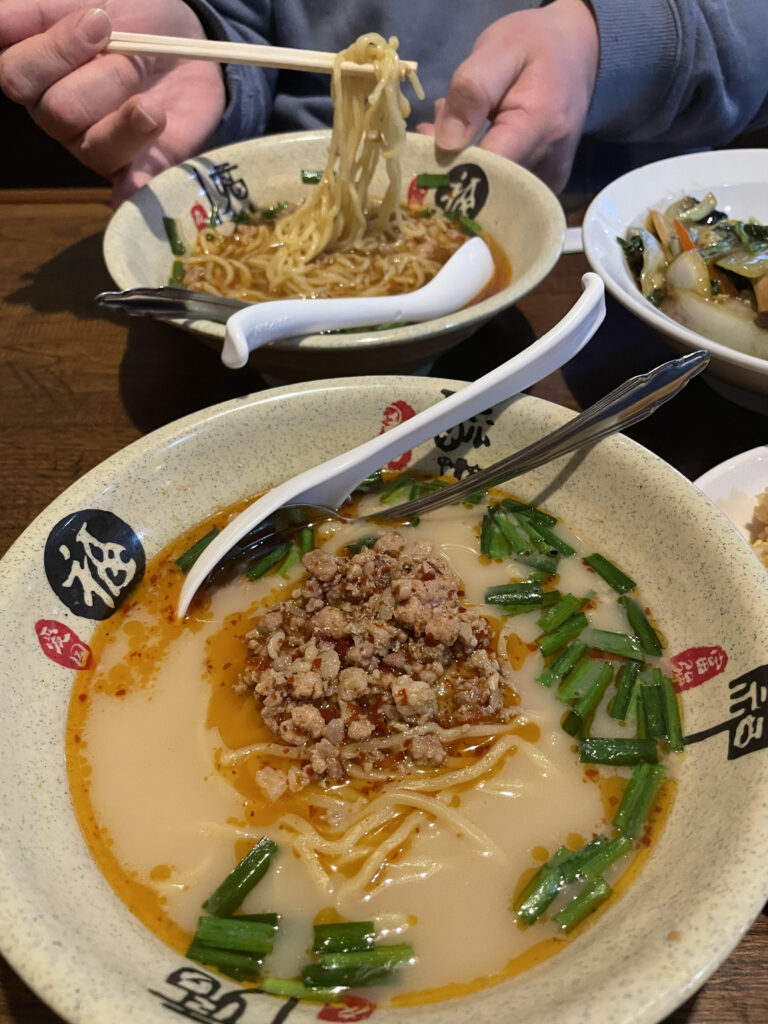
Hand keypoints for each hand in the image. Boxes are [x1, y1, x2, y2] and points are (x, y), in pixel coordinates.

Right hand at [0, 0, 225, 202]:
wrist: (190, 41)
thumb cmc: (131, 15)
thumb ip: (38, 10)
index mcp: (36, 73)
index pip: (16, 75)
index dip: (56, 49)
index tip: (99, 19)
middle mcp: (58, 115)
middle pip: (58, 111)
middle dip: (104, 77)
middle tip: (132, 55)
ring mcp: (96, 147)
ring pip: (94, 146)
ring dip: (130, 117)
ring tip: (153, 98)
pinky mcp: (138, 170)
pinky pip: (129, 187)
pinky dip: (133, 185)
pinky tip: (138, 182)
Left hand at [417, 0, 598, 192]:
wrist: (578, 50)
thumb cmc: (537, 45)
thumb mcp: (499, 50)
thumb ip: (472, 90)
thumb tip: (446, 143)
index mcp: (539, 127)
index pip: (485, 171)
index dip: (449, 167)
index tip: (426, 142)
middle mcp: (549, 165)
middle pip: (486, 187)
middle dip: (451, 162)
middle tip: (436, 125)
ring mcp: (548, 182)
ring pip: (491, 192)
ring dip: (462, 164)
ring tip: (459, 123)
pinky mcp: (544, 187)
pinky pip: (503, 190)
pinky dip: (479, 168)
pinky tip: (474, 138)